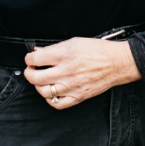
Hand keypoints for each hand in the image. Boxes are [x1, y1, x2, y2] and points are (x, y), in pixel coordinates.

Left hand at [24, 38, 140, 110]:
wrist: (116, 63)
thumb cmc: (97, 50)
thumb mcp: (74, 41)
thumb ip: (54, 47)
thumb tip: (38, 51)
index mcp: (65, 55)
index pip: (36, 59)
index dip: (29, 58)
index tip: (30, 58)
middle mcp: (66, 71)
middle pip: (36, 77)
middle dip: (29, 73)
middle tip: (31, 70)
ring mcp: (71, 86)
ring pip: (43, 92)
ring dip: (38, 85)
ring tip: (42, 80)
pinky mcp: (77, 97)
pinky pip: (57, 104)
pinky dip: (50, 99)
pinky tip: (51, 92)